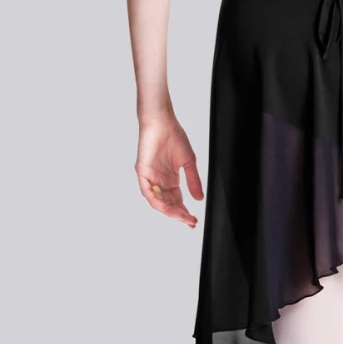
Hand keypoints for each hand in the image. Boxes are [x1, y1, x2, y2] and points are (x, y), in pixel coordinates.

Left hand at [135, 113, 203, 227]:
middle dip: (179, 214)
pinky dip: (156, 200)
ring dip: (169, 211)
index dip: (184, 212)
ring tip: (181, 216)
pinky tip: (165, 207)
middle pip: (168, 204)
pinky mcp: (142, 172)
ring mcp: (150, 178)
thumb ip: (193, 180)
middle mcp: (159, 181)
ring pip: (157, 201)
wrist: (162, 121)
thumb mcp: (188, 162)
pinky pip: (147, 191)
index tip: (193, 221)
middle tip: (190, 221)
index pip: (176, 201)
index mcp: (170, 179)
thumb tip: (199, 198)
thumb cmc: (173, 136)